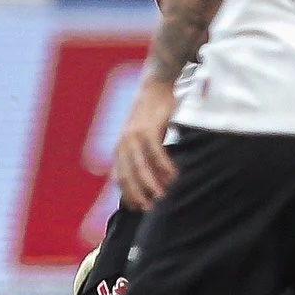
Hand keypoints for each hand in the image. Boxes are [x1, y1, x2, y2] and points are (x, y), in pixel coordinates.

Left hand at [114, 81, 177, 209]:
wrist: (155, 86)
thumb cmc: (152, 115)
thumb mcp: (142, 136)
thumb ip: (142, 155)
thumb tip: (152, 178)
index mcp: (120, 148)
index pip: (121, 178)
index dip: (128, 194)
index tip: (138, 209)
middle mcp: (123, 143)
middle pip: (129, 175)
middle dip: (138, 193)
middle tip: (150, 208)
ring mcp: (134, 135)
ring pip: (141, 165)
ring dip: (152, 182)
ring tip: (162, 195)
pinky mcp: (148, 128)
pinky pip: (156, 151)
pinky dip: (164, 164)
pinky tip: (173, 174)